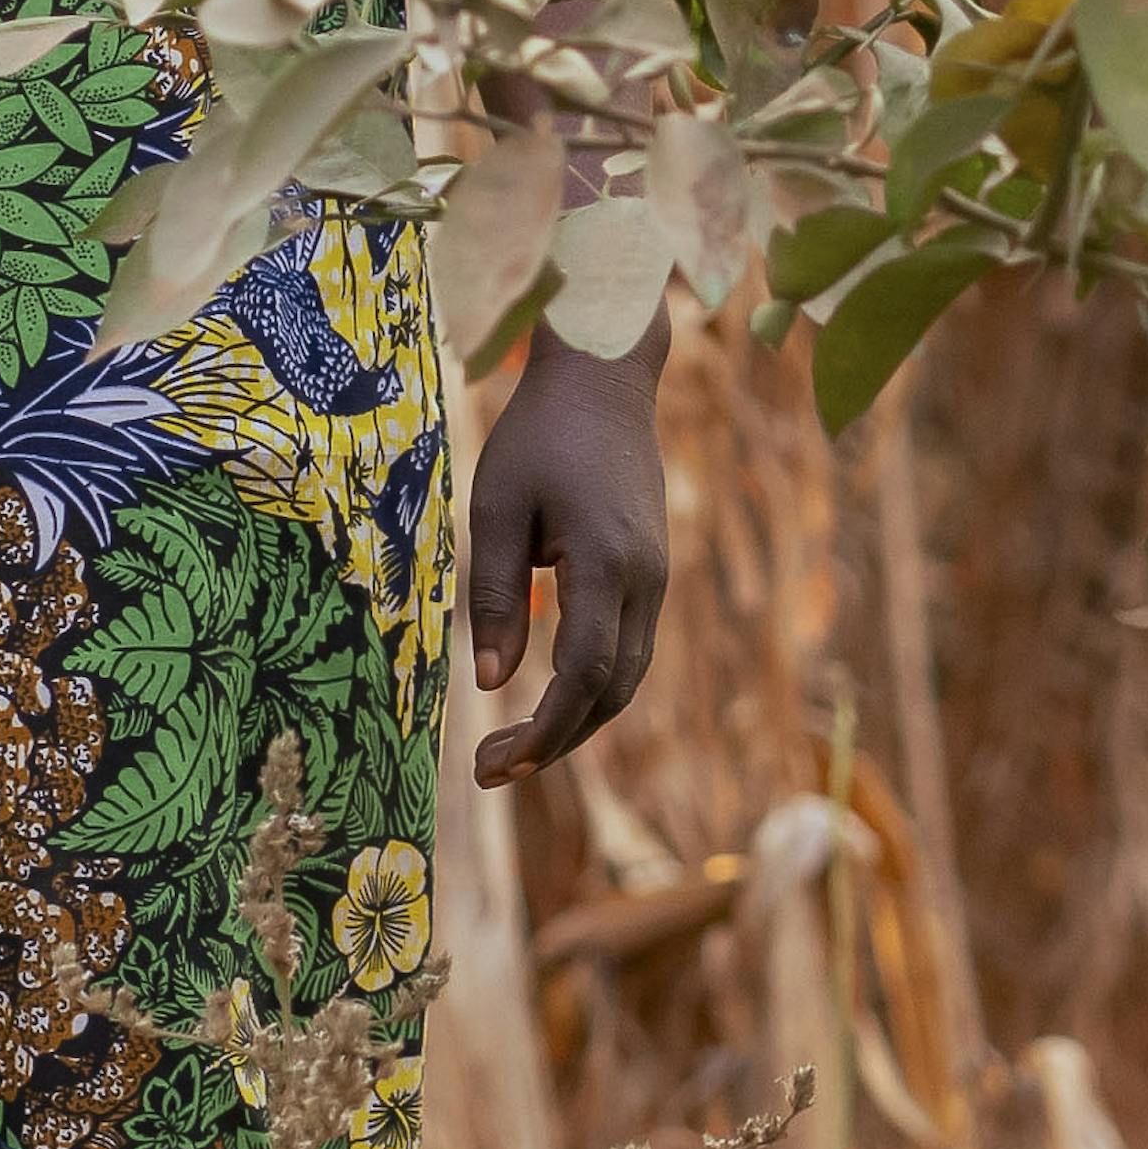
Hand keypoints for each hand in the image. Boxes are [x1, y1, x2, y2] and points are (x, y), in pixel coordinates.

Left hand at [464, 349, 663, 787]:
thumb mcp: (497, 508)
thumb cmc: (540, 435)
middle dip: (557, 741)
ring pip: (627, 676)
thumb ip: (495, 596)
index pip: (584, 675)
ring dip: (576, 720)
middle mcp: (645, 580)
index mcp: (606, 563)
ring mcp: (656, 577)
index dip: (546, 731)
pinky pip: (629, 648)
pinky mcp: (652, 571)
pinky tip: (547, 694)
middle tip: (492, 769)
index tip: (498, 765)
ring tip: (513, 744)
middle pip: (613, 692)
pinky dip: (592, 686)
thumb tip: (491, 682)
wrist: (606, 379)